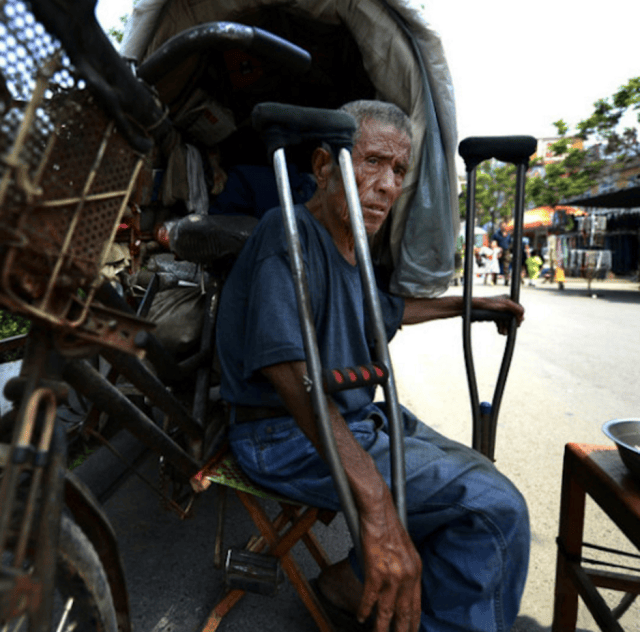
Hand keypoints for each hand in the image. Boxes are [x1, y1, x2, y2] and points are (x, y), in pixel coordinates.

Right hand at [357, 494, 421, 631]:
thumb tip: (399, 586)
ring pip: (387, 611)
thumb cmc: (388, 526)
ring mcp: (392, 575)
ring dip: (381, 627)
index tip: (410, 631)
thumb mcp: (406, 549)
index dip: (413, 622)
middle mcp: (407, 576)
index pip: (417, 605)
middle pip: (405, 613)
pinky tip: (361, 618)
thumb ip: (405, 569)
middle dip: (401, 630)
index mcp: (416, 570)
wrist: (378, 512)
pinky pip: (370, 599)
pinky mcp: (376, 572)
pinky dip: (364, 610)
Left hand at [477, 295, 524, 334]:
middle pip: (512, 316)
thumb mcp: (504, 305)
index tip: (517, 325)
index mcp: (508, 299)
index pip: (518, 310)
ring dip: (505, 327)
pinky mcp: (493, 315)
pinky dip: (500, 326)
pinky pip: (499, 322)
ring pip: (505, 320)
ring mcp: (499, 310)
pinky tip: (500, 331)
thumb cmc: (488, 304)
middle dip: (510, 324)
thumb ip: (516, 309)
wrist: (473, 307)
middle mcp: (504, 304)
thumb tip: (523, 316)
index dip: (518, 318)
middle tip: (508, 331)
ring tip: (502, 332)